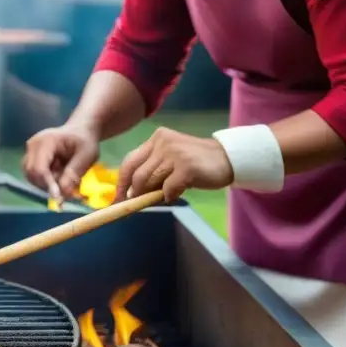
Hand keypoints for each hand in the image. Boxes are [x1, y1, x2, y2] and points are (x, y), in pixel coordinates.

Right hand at [23, 124, 99, 198]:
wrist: (80, 131)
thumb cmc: (85, 141)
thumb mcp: (87, 156)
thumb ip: (74, 173)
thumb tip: (64, 194)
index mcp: (46, 141)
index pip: (39, 168)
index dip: (48, 185)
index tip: (59, 200)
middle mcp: (33, 145)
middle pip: (32, 174)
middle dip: (48, 185)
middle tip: (67, 187)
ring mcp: (29, 151)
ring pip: (31, 176)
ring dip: (47, 183)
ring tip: (64, 175)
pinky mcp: (30, 157)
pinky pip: (33, 175)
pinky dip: (45, 180)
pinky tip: (57, 173)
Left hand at [114, 127, 232, 203]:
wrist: (229, 159)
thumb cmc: (197, 164)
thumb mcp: (171, 162)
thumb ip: (152, 170)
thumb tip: (131, 194)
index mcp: (155, 139)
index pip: (129, 162)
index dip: (121, 183)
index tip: (116, 201)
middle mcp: (161, 142)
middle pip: (136, 174)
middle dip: (133, 194)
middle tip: (134, 207)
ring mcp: (174, 153)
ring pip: (150, 182)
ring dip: (153, 195)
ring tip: (164, 196)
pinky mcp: (186, 166)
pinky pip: (168, 189)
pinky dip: (169, 196)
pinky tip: (177, 194)